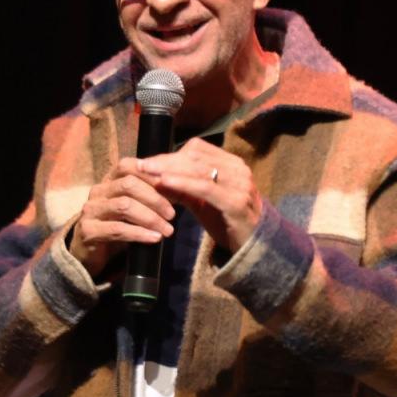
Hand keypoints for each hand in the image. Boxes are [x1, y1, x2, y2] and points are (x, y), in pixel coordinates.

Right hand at [69, 158, 175, 276]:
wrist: (90, 254)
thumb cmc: (117, 227)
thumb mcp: (134, 208)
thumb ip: (149, 197)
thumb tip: (179, 188)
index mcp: (109, 181)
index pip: (127, 166)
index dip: (150, 174)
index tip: (172, 187)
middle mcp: (98, 191)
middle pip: (128, 185)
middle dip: (155, 198)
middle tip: (172, 214)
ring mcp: (91, 210)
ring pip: (124, 206)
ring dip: (150, 218)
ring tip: (168, 230)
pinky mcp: (88, 230)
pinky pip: (118, 229)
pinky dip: (140, 233)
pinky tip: (154, 238)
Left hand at [137, 137, 261, 251]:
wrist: (254, 247)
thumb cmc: (227, 222)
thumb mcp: (202, 202)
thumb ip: (182, 189)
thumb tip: (154, 178)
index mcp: (232, 164)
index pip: (197, 149)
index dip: (171, 154)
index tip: (148, 162)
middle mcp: (238, 169)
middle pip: (195, 156)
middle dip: (166, 161)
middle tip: (141, 166)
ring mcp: (240, 184)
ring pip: (199, 169)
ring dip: (170, 169)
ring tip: (148, 173)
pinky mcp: (236, 201)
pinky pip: (205, 187)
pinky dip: (183, 183)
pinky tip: (165, 183)